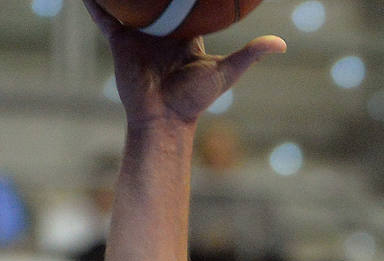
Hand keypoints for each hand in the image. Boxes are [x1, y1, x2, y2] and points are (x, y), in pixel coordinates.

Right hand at [82, 0, 284, 125]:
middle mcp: (161, 31)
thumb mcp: (226, 72)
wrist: (164, 119)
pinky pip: (104, 15)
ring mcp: (139, 34)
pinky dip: (95, 1)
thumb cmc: (195, 99)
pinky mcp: (120, 41)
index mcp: (184, 33)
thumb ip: (250, 55)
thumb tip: (281, 43)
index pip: (184, 1)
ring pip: (129, 2)